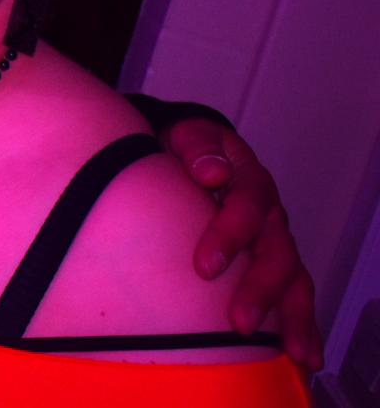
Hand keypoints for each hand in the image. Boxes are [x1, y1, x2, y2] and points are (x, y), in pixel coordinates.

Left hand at [162, 116, 322, 369]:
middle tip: (240, 323)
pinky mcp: (272, 262)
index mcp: (248, 179)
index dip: (229, 236)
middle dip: (261, 289)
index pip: (247, 206)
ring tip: (295, 354)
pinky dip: (300, 324)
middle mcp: (269, 213)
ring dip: (293, 317)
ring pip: (294, 278)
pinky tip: (304, 356)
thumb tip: (212, 172)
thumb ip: (198, 148)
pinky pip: (293, 293)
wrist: (192, 150)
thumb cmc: (186, 148)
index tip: (205, 267)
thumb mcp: (187, 135)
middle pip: (276, 251)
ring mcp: (275, 239)